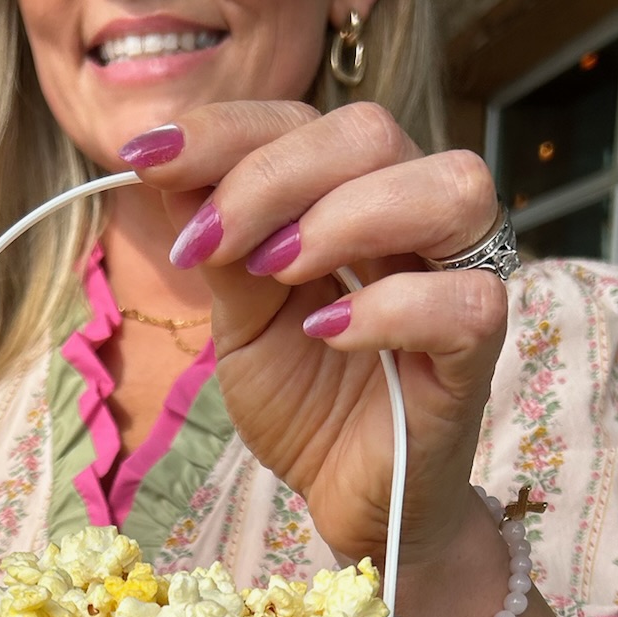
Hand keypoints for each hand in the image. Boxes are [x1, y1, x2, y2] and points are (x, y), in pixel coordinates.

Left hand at [120, 101, 508, 567]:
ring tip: (274, 272)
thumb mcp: (239, 319)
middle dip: (272, 175)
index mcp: (356, 194)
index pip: (303, 121)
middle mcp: (416, 219)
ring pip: (451, 188)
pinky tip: (327, 332)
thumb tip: (160, 162)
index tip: (139, 160)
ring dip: (345, 217)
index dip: (223, 128)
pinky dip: (391, 308)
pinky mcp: (478, 352)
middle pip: (372, 133)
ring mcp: (458, 278)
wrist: (345, 495)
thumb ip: (219, 242)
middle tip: (210, 243)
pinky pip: (466, 301)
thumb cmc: (305, 398)